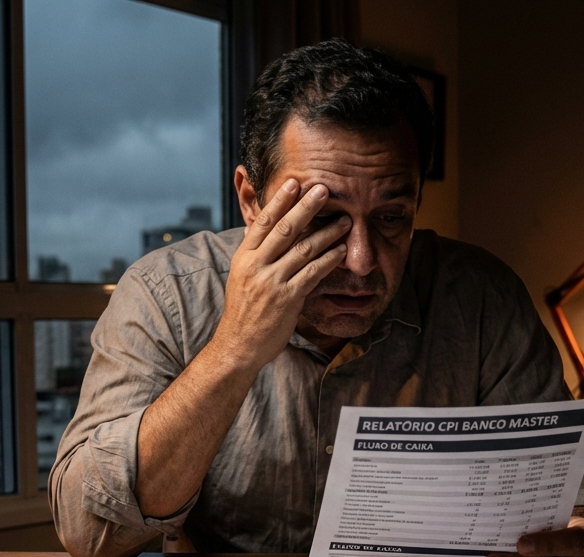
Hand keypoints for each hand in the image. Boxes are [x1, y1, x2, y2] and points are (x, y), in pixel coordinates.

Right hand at [212, 179, 351, 370]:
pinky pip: (312, 274)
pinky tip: (342, 251)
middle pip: (284, 229)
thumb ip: (254, 254)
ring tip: (345, 221)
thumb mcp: (241, 277)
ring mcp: (271, 283)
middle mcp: (256, 266)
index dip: (280, 201)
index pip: (262, 222)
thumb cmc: (243, 311)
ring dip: (327, 233)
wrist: (238, 346)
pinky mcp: (287, 299)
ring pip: (302, 250)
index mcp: (243, 257)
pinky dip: (328, 260)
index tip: (294, 183)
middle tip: (325, 189)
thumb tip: (260, 232)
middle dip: (306, 207)